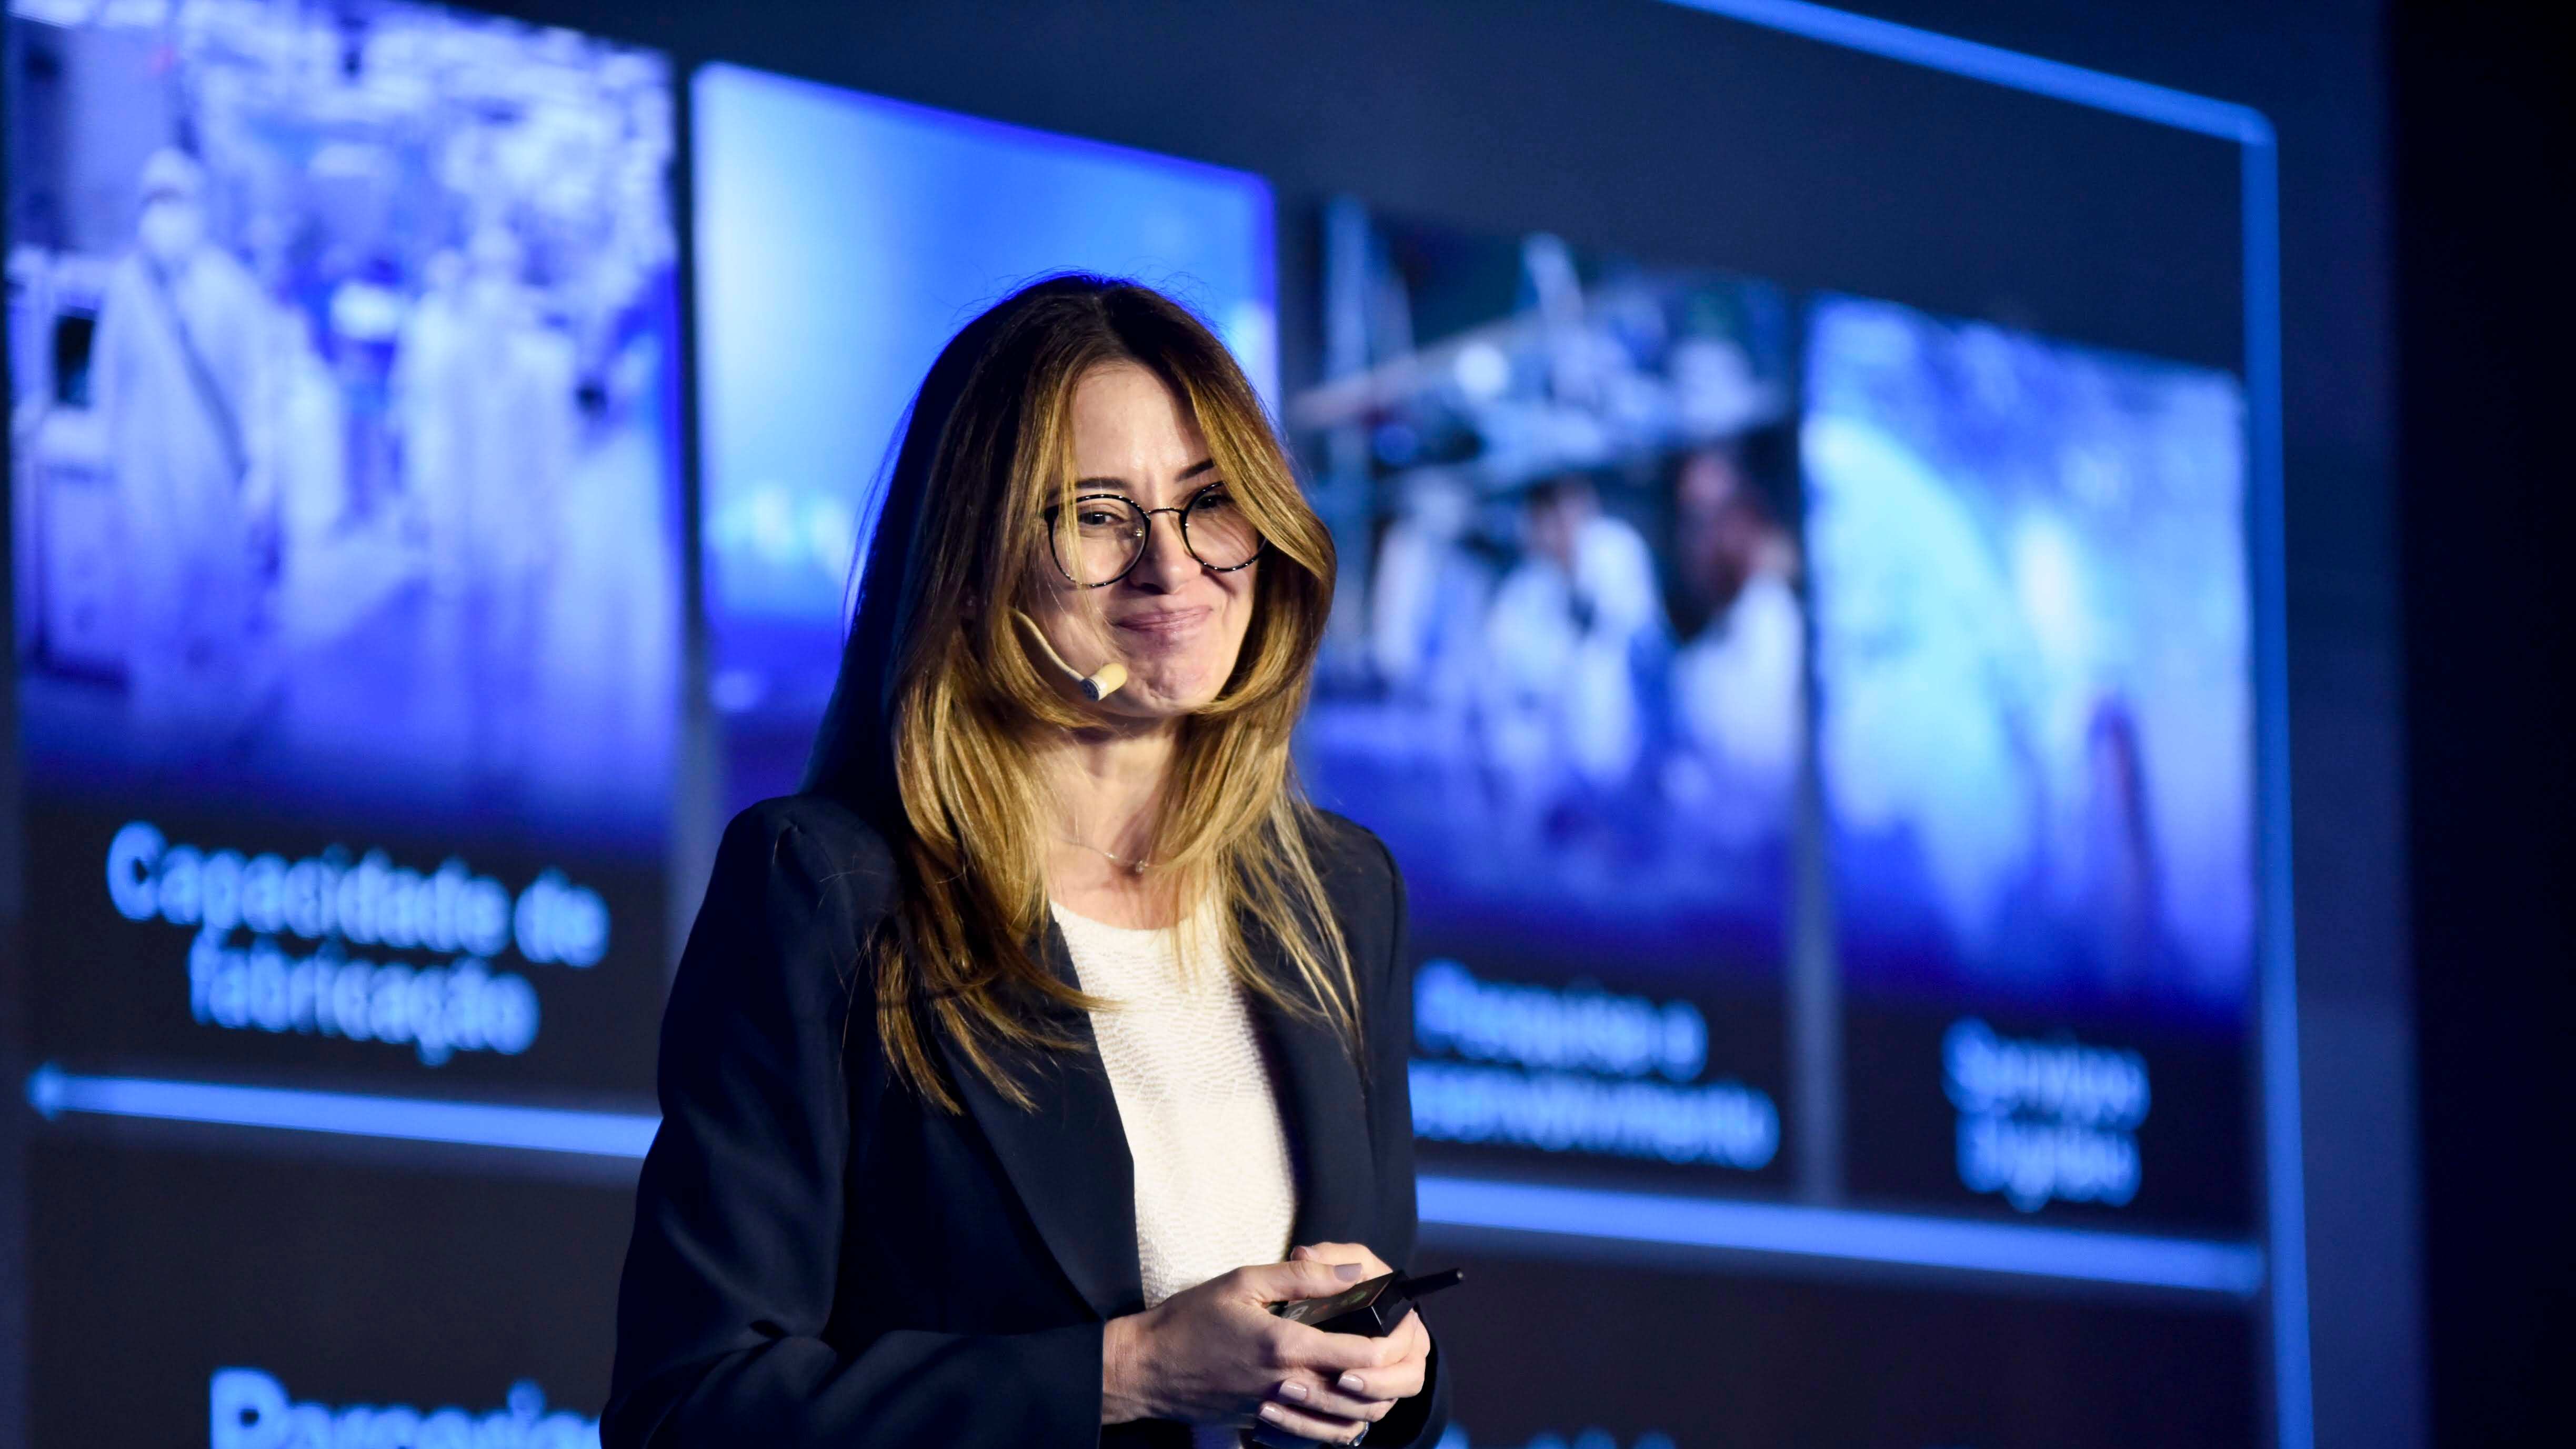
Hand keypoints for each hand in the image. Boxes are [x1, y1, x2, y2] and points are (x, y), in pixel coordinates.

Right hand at [1101, 1253, 1422, 1440]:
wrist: (1146, 1368)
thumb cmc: (1190, 1319)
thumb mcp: (1244, 1280)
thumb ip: (1304, 1276)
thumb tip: (1355, 1271)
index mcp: (1287, 1346)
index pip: (1362, 1354)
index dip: (1392, 1341)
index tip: (1400, 1322)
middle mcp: (1288, 1385)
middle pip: (1363, 1395)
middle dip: (1389, 1375)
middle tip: (1397, 1349)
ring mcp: (1277, 1411)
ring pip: (1346, 1424)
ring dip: (1371, 1404)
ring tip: (1377, 1376)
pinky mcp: (1265, 1424)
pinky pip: (1318, 1436)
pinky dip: (1342, 1427)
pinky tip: (1344, 1405)